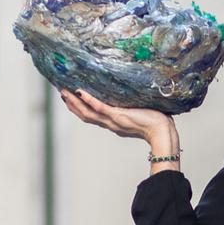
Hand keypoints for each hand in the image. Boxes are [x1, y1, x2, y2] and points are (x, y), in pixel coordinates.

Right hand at [58, 87, 176, 149]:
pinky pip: (101, 108)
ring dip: (75, 103)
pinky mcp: (119, 117)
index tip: (70, 98)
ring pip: (88, 113)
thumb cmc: (155, 122)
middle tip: (61, 93)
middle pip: (85, 115)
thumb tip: (129, 96)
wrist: (163, 132)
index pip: (92, 116)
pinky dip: (90, 100)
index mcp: (114, 124)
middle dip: (72, 105)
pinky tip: (80, 92)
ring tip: (64, 92)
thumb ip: (130, 107)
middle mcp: (111, 124)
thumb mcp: (137, 114)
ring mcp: (114, 121)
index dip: (79, 108)